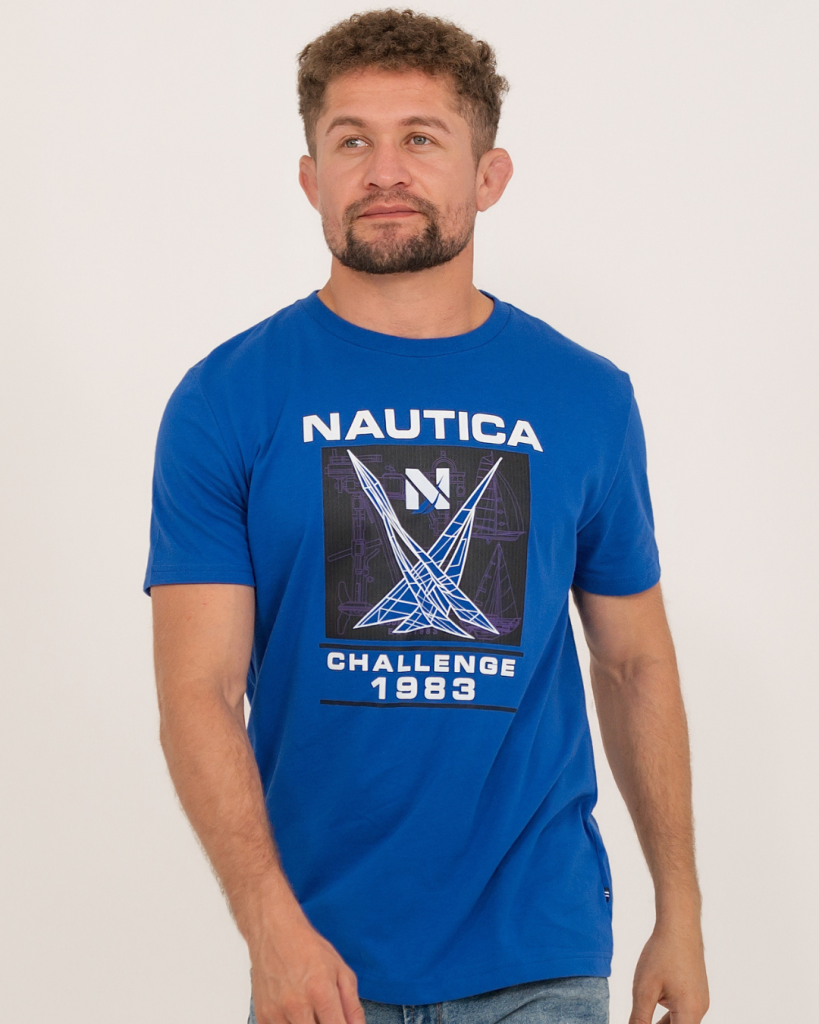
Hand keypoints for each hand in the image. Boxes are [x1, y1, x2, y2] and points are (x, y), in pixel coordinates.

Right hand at [250, 910, 365, 1023]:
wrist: (274, 932)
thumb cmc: (307, 948)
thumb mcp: (340, 970)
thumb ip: (352, 1006)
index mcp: (321, 992)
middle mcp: (297, 1005)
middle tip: (327, 1016)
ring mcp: (277, 1013)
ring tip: (311, 1012)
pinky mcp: (262, 1017)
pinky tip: (296, 1014)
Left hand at [629, 920, 709, 1023]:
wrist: (679, 926)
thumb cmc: (662, 954)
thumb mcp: (644, 989)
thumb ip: (639, 1018)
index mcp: (690, 1013)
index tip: (640, 1022)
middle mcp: (699, 1010)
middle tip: (639, 1020)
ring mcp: (699, 1001)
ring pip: (680, 1022)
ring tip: (642, 1019)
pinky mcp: (696, 993)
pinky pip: (682, 1012)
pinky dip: (668, 1017)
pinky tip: (651, 1012)